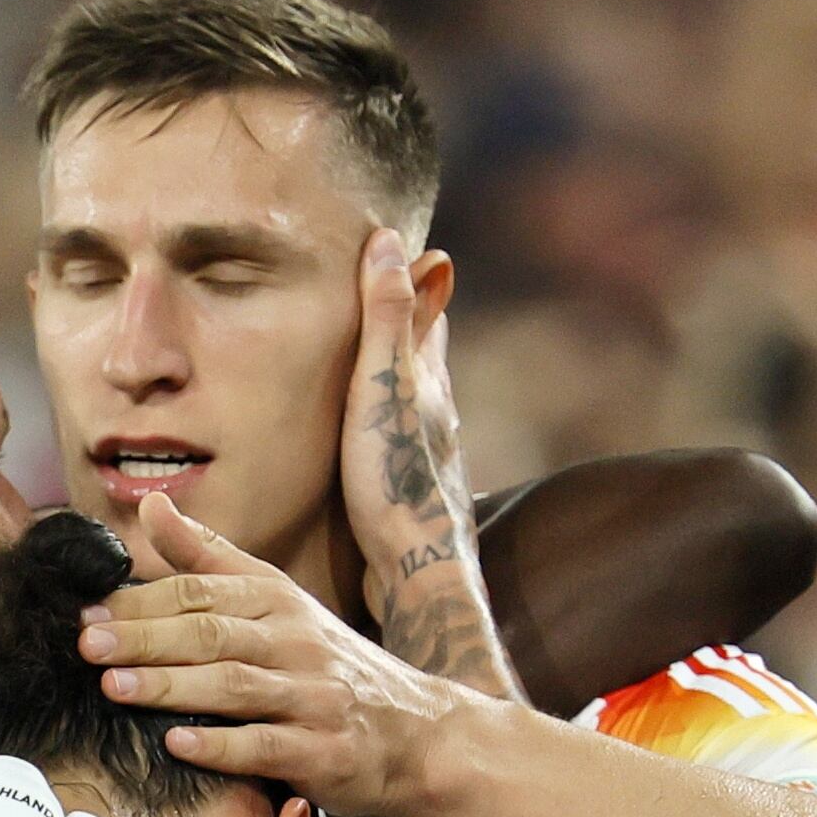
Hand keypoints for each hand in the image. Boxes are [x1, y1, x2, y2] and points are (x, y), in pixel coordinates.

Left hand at [77, 491, 478, 816]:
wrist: (417, 732)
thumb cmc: (327, 664)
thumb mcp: (276, 599)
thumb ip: (208, 557)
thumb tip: (152, 506)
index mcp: (276, 600)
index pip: (200, 590)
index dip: (141, 601)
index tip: (87, 609)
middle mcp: (295, 640)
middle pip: (210, 633)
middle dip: (145, 637)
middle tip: (88, 643)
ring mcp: (311, 695)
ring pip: (232, 684)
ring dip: (170, 685)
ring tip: (114, 686)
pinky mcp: (321, 749)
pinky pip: (265, 745)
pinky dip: (219, 745)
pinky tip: (176, 744)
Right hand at [341, 228, 477, 622]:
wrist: (418, 575)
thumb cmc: (396, 482)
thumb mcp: (383, 388)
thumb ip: (386, 320)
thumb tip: (393, 241)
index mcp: (430, 385)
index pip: (426, 315)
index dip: (412, 280)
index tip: (395, 246)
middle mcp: (439, 418)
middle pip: (427, 358)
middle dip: (410, 324)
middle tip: (388, 293)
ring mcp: (430, 460)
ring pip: (417, 404)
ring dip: (401, 380)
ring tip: (378, 365)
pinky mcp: (415, 498)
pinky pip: (401, 445)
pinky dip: (389, 427)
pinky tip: (377, 445)